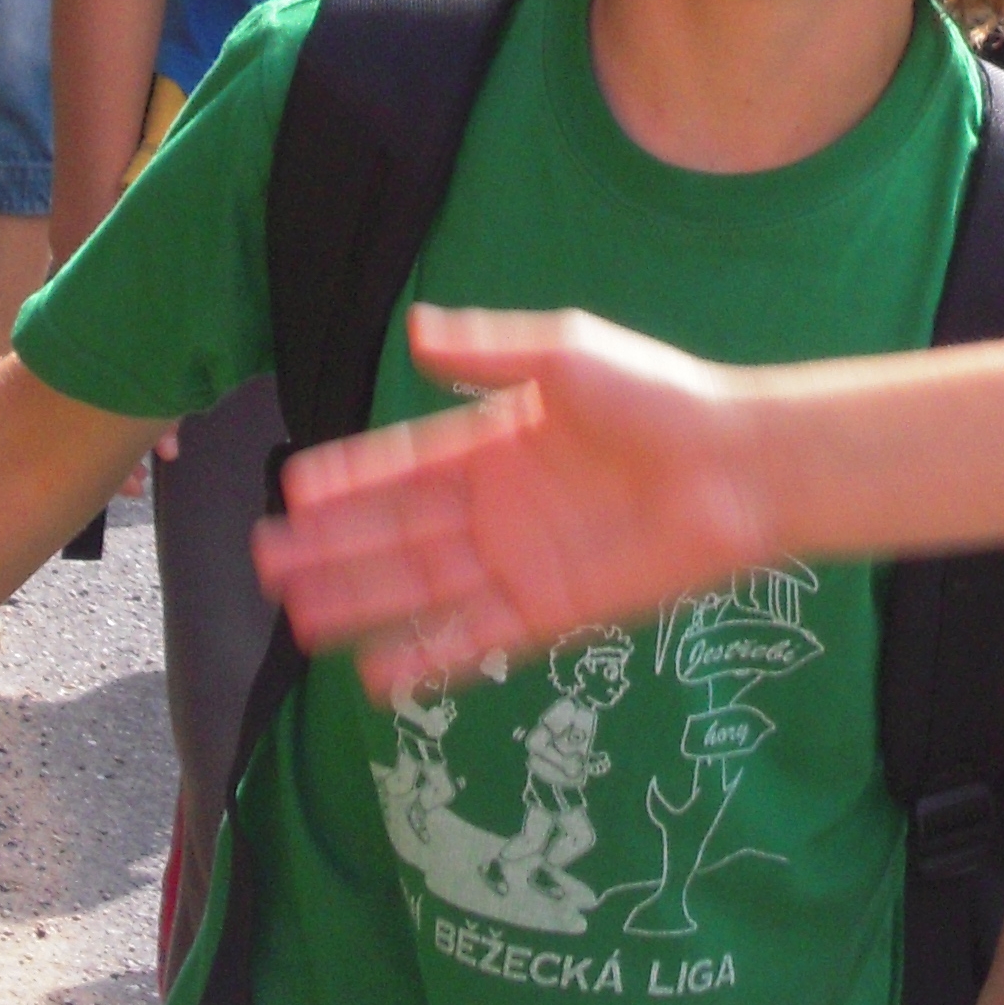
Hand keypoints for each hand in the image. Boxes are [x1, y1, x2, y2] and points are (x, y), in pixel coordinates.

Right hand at [252, 306, 769, 689]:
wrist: (738, 466)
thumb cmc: (659, 397)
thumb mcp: (568, 353)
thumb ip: (489, 351)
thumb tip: (414, 328)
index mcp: (498, 440)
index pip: (405, 464)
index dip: (350, 478)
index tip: (292, 488)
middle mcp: (499, 506)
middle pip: (399, 531)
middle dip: (333, 546)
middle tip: (266, 560)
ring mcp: (523, 561)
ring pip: (423, 588)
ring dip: (362, 601)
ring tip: (299, 617)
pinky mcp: (554, 611)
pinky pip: (477, 638)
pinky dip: (429, 657)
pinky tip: (378, 676)